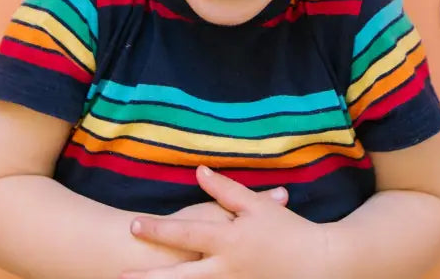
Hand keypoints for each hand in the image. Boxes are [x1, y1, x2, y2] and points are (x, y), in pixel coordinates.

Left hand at [121, 166, 324, 278]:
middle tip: (120, 275)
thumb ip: (224, 190)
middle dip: (148, 278)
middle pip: (178, 276)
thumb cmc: (287, 232)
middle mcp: (224, 270)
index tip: (134, 226)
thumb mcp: (255, 206)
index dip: (158, 229)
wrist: (318, 267)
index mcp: (227, 242)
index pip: (185, 234)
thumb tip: (199, 171)